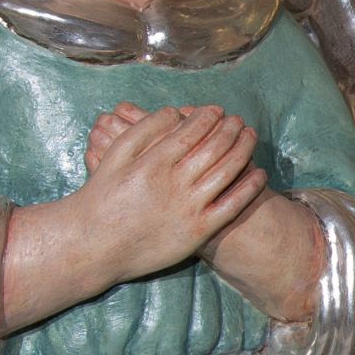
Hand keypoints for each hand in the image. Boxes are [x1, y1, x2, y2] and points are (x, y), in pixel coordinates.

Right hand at [74, 103, 264, 281]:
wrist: (94, 244)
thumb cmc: (101, 198)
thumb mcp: (112, 157)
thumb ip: (141, 132)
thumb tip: (171, 113)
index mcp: (152, 162)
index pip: (190, 132)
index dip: (207, 118)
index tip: (217, 110)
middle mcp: (173, 183)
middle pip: (213, 148)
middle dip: (230, 129)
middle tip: (238, 119)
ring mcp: (188, 208)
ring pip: (226, 171)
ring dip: (244, 150)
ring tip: (250, 136)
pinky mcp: (198, 231)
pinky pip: (231, 205)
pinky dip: (249, 187)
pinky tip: (259, 173)